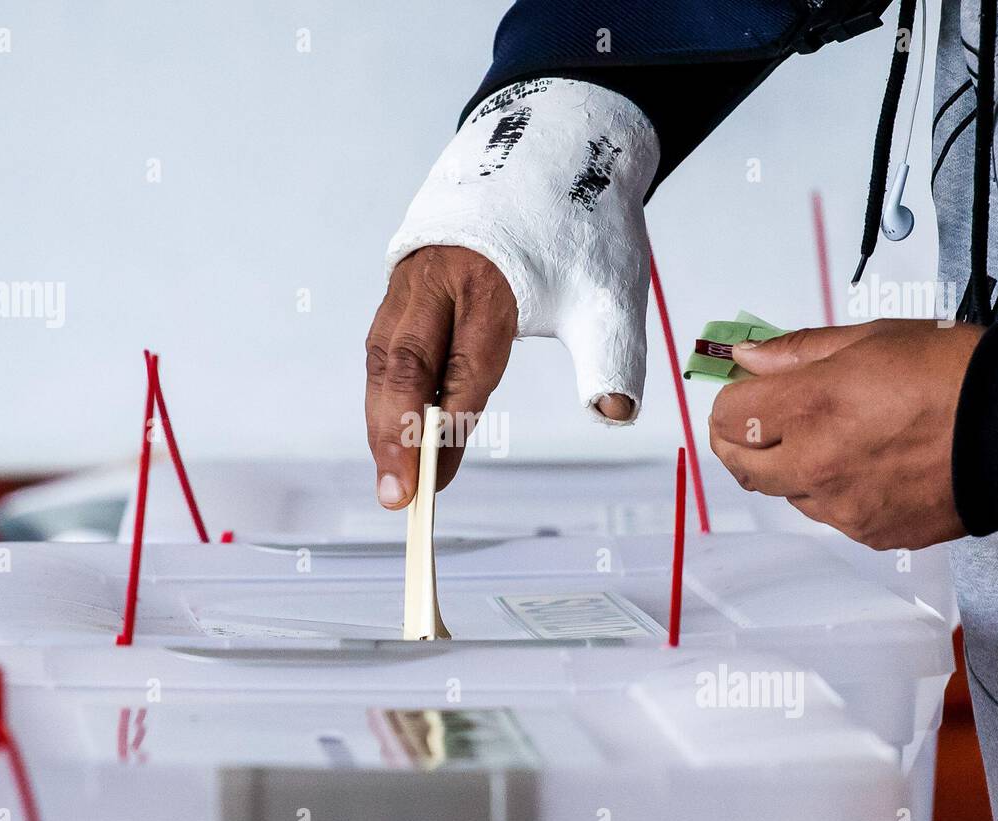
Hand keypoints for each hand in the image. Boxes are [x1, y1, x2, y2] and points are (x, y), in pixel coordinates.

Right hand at [365, 245, 634, 508]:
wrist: (557, 148)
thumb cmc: (581, 224)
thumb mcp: (609, 292)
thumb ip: (612, 358)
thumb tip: (615, 415)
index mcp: (488, 281)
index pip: (460, 370)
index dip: (444, 433)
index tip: (435, 484)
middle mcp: (438, 278)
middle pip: (403, 365)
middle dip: (392, 436)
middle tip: (394, 495)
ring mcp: (413, 274)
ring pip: (384, 355)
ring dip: (382, 417)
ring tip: (389, 471)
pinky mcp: (406, 277)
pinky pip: (387, 339)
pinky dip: (387, 386)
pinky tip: (394, 423)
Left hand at [707, 319, 984, 549]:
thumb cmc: (951, 373)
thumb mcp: (869, 338)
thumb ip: (796, 352)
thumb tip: (746, 358)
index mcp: (808, 406)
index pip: (725, 417)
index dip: (730, 401)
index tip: (744, 391)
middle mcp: (814, 464)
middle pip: (740, 466)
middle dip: (740, 441)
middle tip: (761, 422)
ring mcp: (840, 506)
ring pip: (785, 493)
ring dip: (790, 469)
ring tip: (831, 439)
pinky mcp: (869, 533)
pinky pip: (829, 516)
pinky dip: (833, 493)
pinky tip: (866, 467)